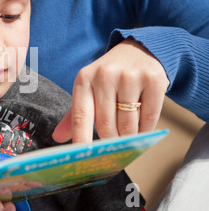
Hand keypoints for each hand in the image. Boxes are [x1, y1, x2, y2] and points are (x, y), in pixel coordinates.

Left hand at [53, 39, 168, 142]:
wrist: (140, 50)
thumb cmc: (109, 77)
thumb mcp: (89, 89)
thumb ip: (75, 114)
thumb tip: (58, 138)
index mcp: (84, 79)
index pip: (80, 116)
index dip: (80, 139)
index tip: (81, 159)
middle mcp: (105, 75)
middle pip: (106, 125)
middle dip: (110, 142)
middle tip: (113, 150)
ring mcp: (130, 76)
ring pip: (128, 124)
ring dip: (129, 138)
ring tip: (128, 137)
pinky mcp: (153, 79)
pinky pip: (149, 118)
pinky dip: (146, 130)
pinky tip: (142, 128)